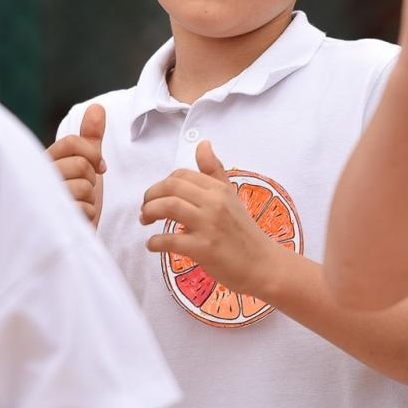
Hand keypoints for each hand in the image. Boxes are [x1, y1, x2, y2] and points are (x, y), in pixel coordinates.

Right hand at [47, 104, 105, 225]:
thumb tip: (97, 107)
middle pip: (81, 164)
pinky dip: (87, 216)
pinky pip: (84, 209)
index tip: (100, 167)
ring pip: (84, 187)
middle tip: (82, 192)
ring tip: (77, 206)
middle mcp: (36, 176)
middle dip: (91, 181)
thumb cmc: (77, 199)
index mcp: (43, 160)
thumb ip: (90, 138)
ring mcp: (40, 198)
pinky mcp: (49, 219)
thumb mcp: (86, 166)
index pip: (72, 142)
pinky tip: (75, 220)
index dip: (93, 153)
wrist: (71, 237)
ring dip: (89, 201)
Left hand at [141, 141, 286, 296]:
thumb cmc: (244, 232)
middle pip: (171, 187)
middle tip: (145, 208)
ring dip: (149, 212)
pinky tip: (153, 244)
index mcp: (219, 190)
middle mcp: (214, 203)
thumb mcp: (231, 196)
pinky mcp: (204, 249)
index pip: (182, 175)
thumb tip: (203, 143)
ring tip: (146, 221)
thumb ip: (214, 171)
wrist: (262, 264)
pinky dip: (155, 241)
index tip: (157, 195)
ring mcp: (209, 225)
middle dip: (150, 196)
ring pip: (168, 207)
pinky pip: (170, 240)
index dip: (162, 183)